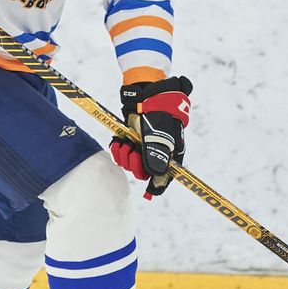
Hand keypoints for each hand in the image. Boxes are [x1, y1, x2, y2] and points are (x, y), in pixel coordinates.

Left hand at [109, 76, 192, 198]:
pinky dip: (117, 150)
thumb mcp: (158, 135)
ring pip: (130, 165)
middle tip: (134, 151)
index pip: (165, 177)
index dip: (157, 186)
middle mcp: (156, 153)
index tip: (149, 194)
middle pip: (144, 173)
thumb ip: (156, 156)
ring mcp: (142, 147)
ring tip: (126, 143)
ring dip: (125, 155)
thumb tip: (156, 176)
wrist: (145, 94)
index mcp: (169, 154)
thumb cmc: (156, 113)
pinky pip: (121, 155)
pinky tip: (119, 141)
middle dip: (135, 165)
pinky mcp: (130, 140)